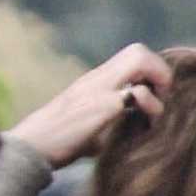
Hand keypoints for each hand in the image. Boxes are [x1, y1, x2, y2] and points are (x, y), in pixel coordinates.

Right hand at [11, 44, 172, 169]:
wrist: (33, 146)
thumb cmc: (62, 141)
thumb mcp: (93, 124)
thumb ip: (116, 119)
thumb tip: (140, 129)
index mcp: (98, 80)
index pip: (134, 56)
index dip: (154, 74)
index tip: (158, 100)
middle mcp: (99, 77)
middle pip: (139, 50)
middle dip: (161, 73)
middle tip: (162, 102)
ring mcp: (99, 88)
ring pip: (139, 58)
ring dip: (158, 81)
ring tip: (156, 111)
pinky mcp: (100, 106)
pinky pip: (136, 93)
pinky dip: (151, 106)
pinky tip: (147, 126)